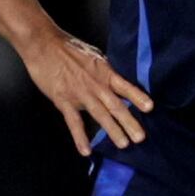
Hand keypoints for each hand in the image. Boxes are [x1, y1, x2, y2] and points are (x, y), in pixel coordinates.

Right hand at [21, 28, 152, 155]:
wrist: (44, 45)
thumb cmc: (68, 48)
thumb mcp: (94, 56)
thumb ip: (106, 71)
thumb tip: (118, 82)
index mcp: (104, 72)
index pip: (125, 86)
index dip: (138, 97)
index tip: (150, 108)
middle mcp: (96, 85)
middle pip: (116, 106)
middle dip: (129, 122)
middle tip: (141, 138)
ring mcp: (80, 94)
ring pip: (99, 114)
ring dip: (112, 130)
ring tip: (123, 144)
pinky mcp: (64, 100)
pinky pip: (74, 122)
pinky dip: (80, 137)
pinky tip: (86, 151)